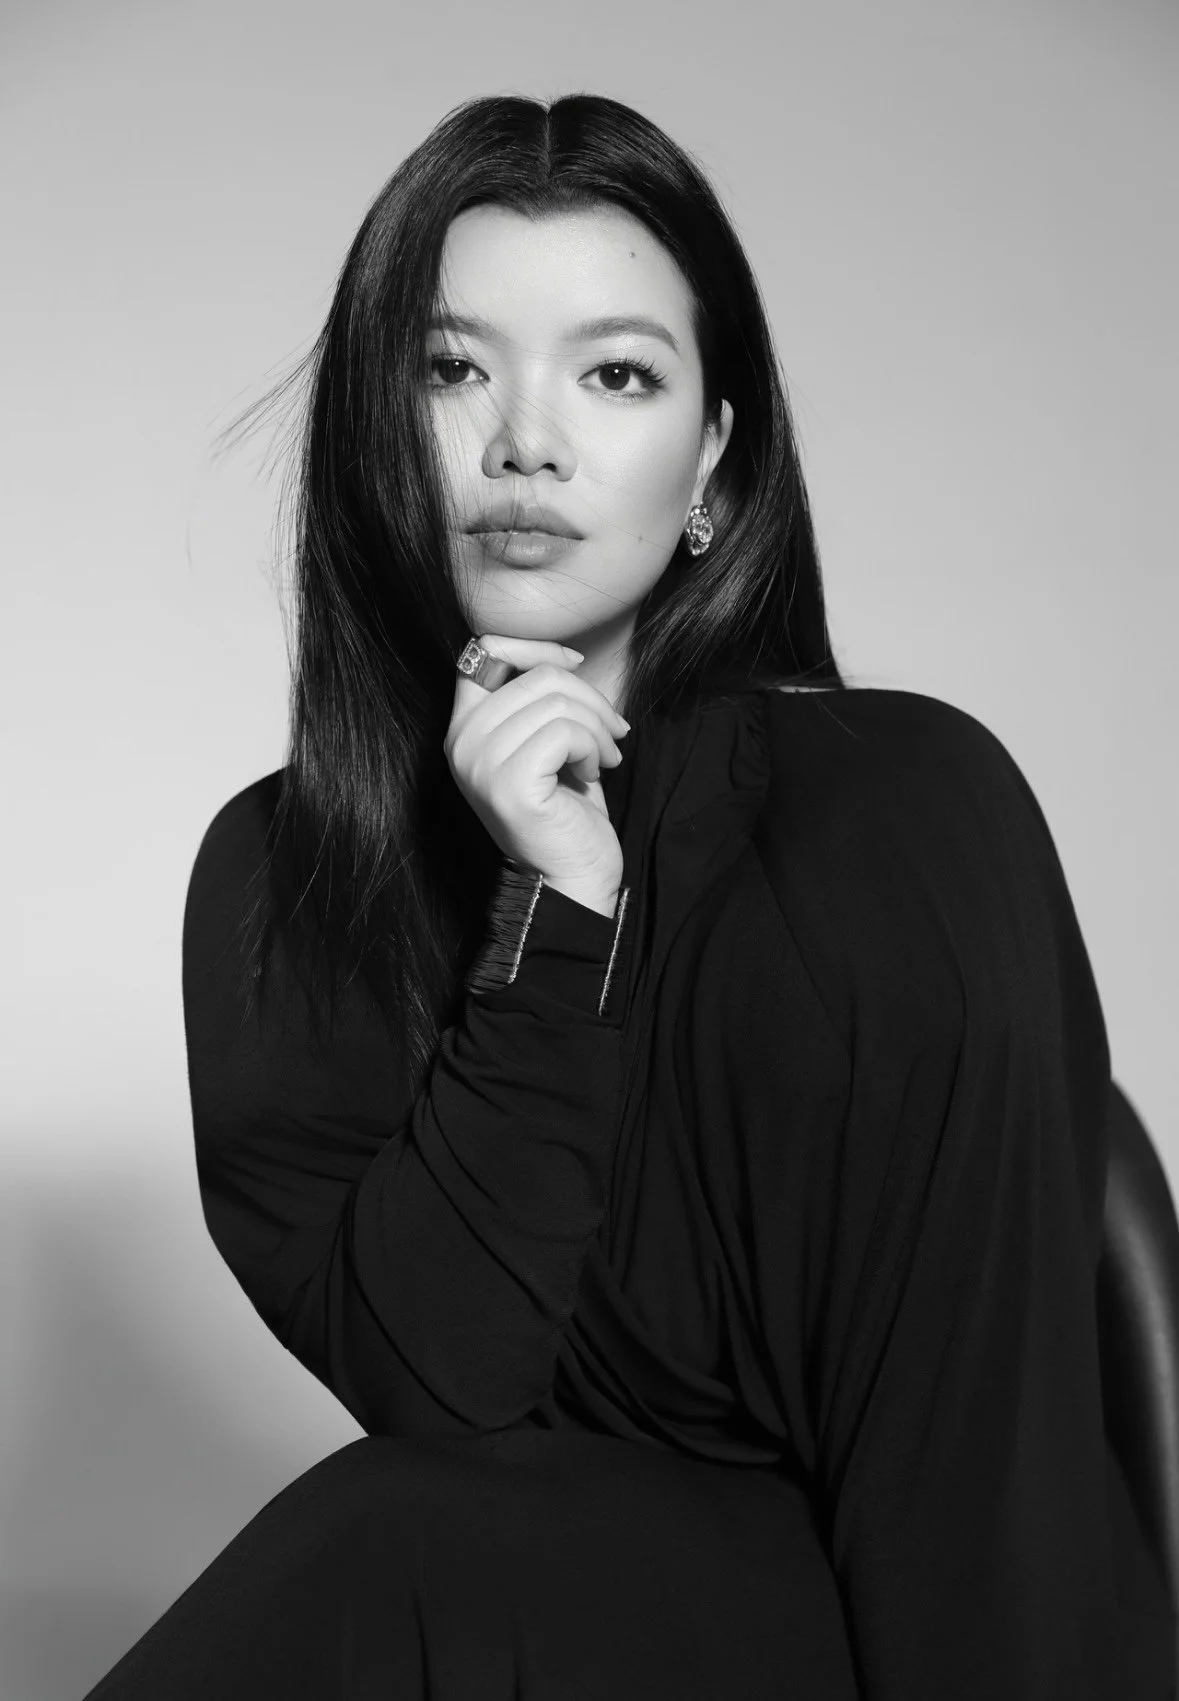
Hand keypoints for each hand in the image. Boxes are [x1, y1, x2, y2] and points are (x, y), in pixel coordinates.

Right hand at [445, 636, 629, 908]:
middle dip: (589, 698)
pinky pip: (564, 733)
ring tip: (606, 756)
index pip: (486, 649)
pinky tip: (595, 772)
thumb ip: (538, 699)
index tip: (576, 665)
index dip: (537, 648)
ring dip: (597, 727)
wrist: (571, 878)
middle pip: (536, 676)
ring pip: (556, 703)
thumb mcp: (544, 741)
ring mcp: (480, 764)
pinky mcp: (509, 784)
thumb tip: (566, 657)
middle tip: (614, 732)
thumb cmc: (565, 809)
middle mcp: (461, 743)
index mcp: (463, 727)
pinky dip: (592, 747)